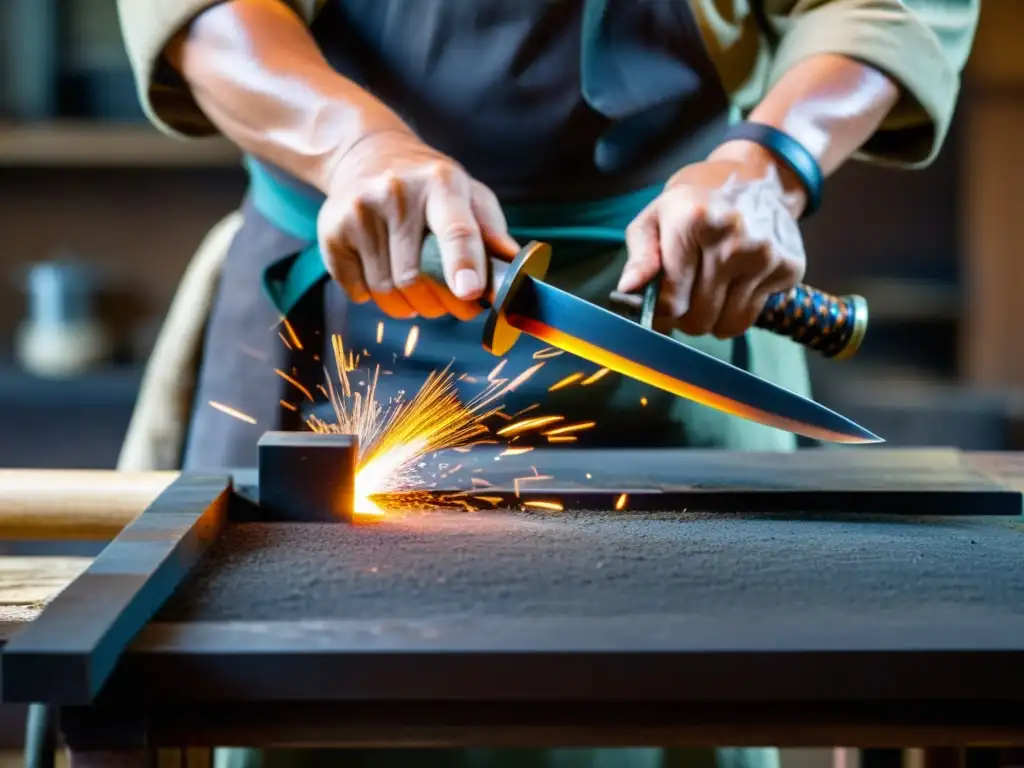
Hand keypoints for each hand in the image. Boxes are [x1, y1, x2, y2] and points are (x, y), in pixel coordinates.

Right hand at [316, 129, 519, 319]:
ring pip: (387, 289)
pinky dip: (375, 298)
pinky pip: (357, 290)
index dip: (464, 265)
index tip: (471, 293)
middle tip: (452, 305)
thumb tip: (516, 271)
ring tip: (420, 294)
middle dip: (441, 304)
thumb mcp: (469, 194)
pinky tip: (385, 277)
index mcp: (441, 184)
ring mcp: (359, 211)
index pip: (455, 229)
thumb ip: (492, 233)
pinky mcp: (331, 230)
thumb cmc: (429, 185)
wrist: (366, 155)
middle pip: (417, 276)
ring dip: (410, 306)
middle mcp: (396, 193)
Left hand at [619, 145, 806, 338]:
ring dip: (711, 320)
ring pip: (725, 325)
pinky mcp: (788, 269)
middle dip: (685, 318)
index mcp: (693, 222)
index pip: (671, 300)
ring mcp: (765, 255)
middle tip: (685, 299)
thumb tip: (629, 290)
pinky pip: (750, 317)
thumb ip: (640, 256)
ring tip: (707, 293)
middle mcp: (733, 239)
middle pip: (698, 318)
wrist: (757, 177)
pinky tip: (734, 283)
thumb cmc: (696, 202)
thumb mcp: (656, 217)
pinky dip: (736, 311)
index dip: (660, 313)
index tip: (660, 308)